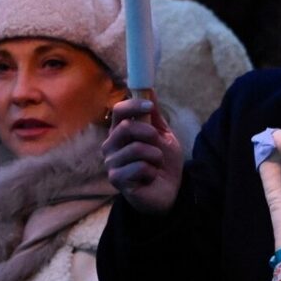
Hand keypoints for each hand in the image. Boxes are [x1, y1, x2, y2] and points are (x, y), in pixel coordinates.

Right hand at [102, 96, 182, 214]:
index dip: (133, 105)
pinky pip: (139, 167)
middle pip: (125, 127)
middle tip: (158, 143)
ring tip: (155, 165)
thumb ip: (154, 116)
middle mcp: (111, 145)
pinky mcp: (116, 179)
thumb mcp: (163, 135)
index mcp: (120, 131)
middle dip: (149, 133)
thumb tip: (149, 90)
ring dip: (155, 156)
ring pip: (136, 149)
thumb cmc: (163, 162)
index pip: (118, 111)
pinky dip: (152, 171)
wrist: (170, 191)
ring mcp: (111, 163)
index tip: (150, 105)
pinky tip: (150, 177)